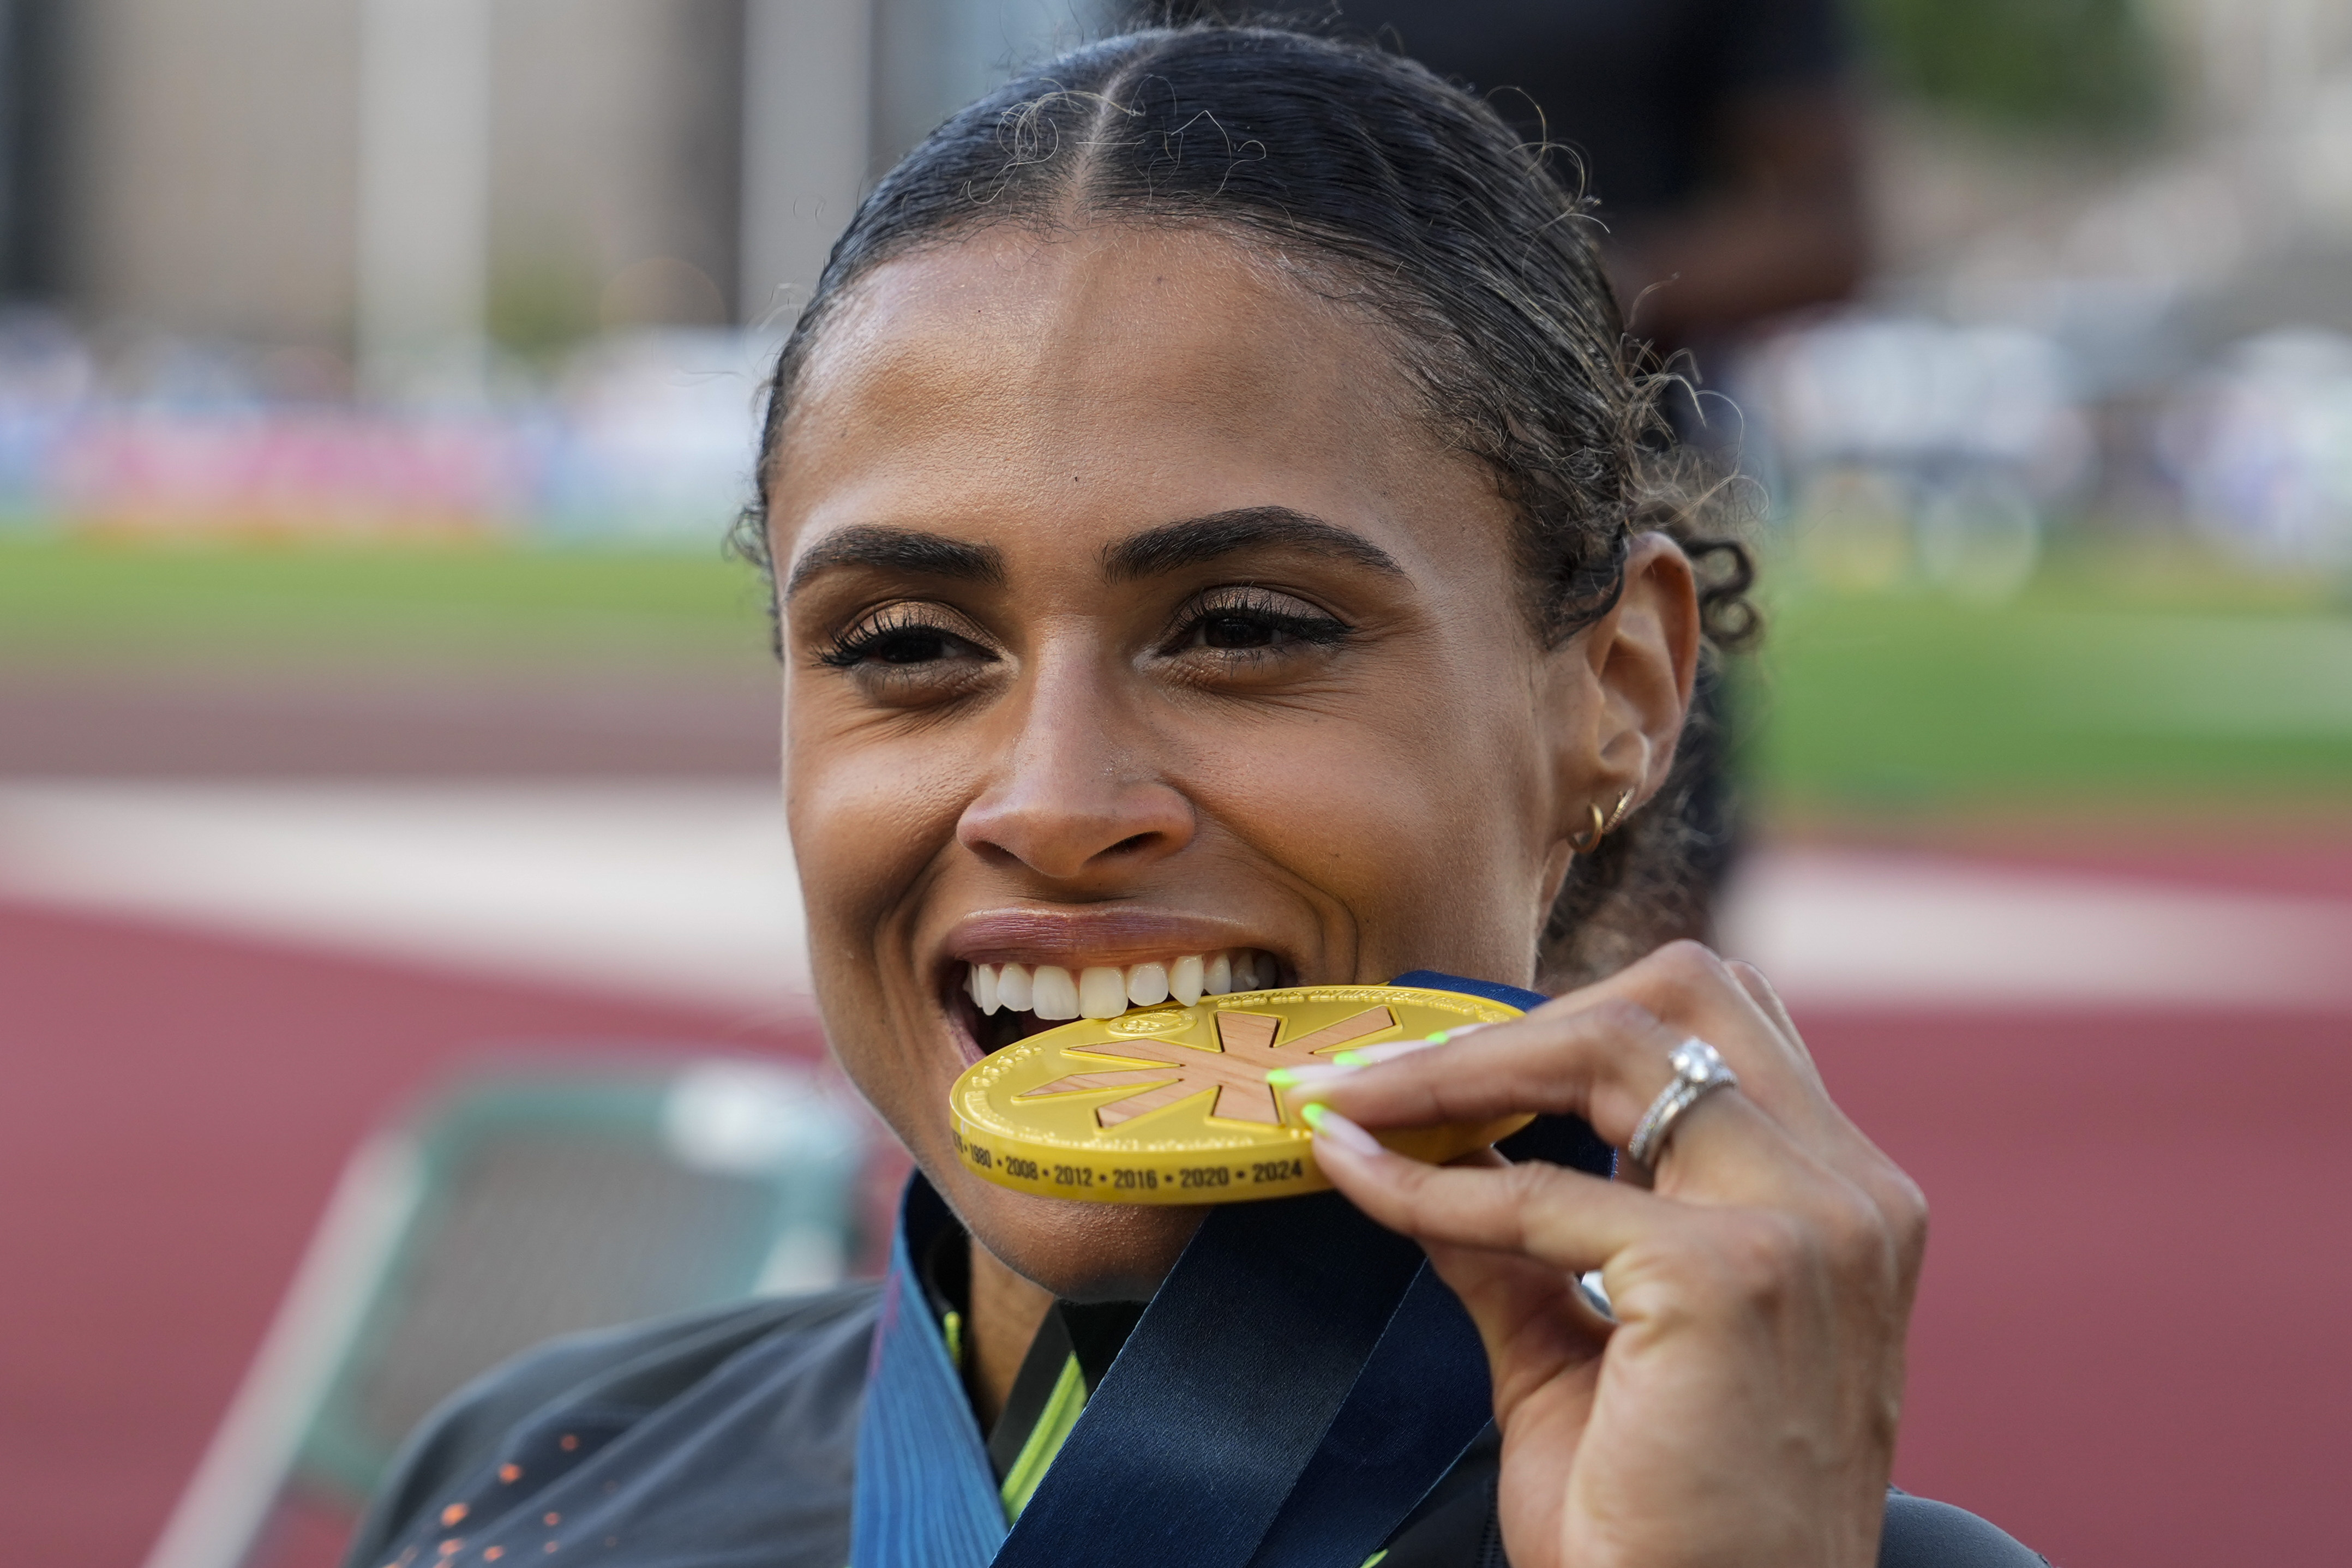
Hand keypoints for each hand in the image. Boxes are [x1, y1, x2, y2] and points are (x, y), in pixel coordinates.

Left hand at [1305, 942, 1926, 1567]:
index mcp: (1841, 1199)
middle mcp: (1850, 1193)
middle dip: (1522, 1012)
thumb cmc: (1662, 1529)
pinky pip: (1533, 1194)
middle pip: (1681, 992)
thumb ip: (1522, 1236)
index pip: (1711, 1027)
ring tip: (1355, 1099)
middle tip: (1387, 1067)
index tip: (1432, 1061)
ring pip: (1612, 1048)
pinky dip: (1427, 1184)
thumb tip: (1427, 1142)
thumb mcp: (1582, 1347)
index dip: (1565, 1020)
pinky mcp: (1728, 1278)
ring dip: (1459, 1065)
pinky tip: (1357, 1176)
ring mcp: (1805, 1227)